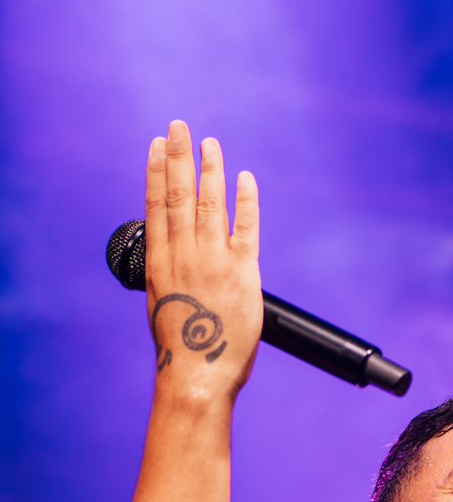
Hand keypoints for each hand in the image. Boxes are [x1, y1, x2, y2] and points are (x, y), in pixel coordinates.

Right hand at [145, 120, 261, 399]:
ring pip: (210, 204)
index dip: (157, 170)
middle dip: (180, 156)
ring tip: (210, 143)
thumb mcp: (161, 304)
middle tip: (179, 126)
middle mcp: (184, 255)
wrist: (196, 376)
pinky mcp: (243, 274)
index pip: (156, 204)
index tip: (157, 144)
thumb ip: (169, 274)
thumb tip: (170, 257)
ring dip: (211, 170)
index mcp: (160, 262)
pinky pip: (246, 228)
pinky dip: (245, 201)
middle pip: (180, 194)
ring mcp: (213, 261)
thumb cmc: (180, 349)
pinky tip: (244, 178)